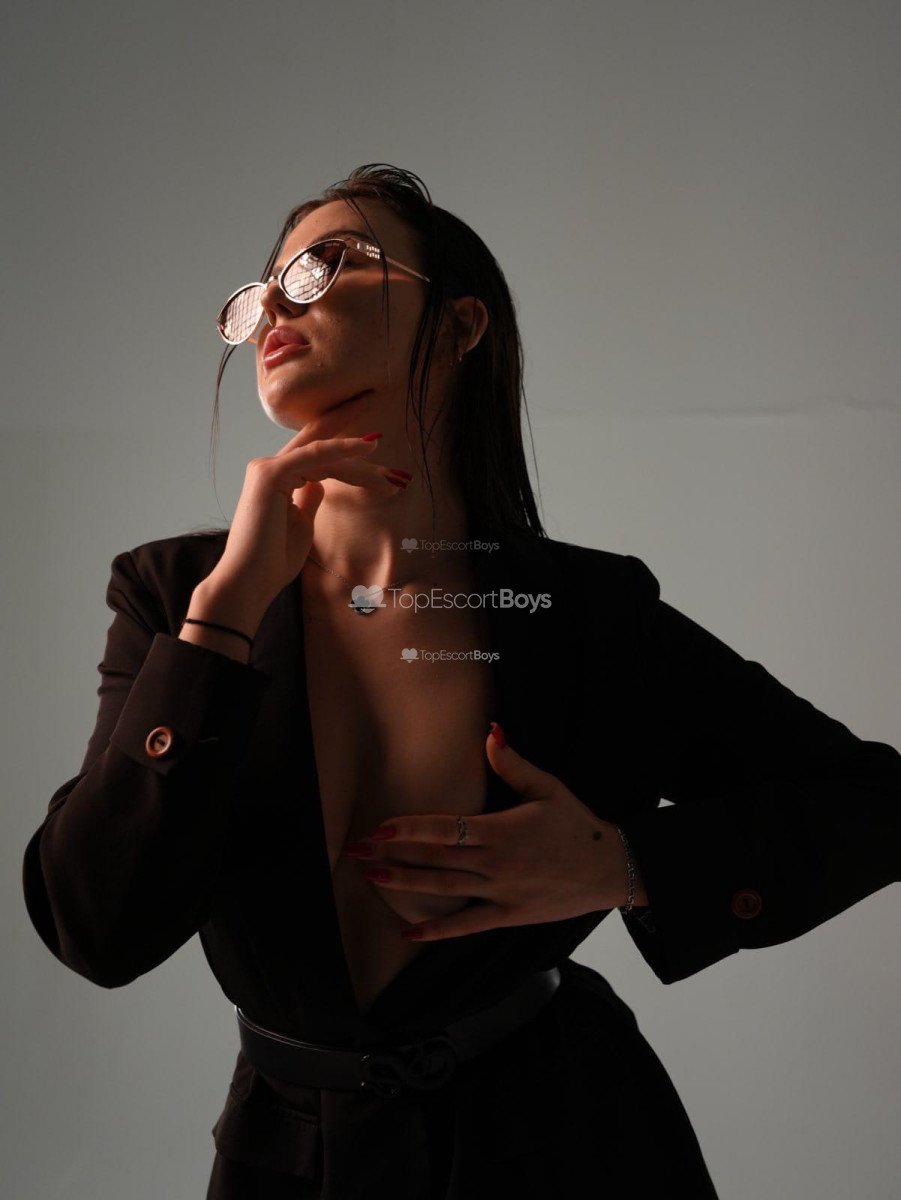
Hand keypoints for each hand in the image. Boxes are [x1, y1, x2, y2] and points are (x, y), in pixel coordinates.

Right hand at [204, 396, 408, 619]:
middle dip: (349, 421)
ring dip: (360, 455)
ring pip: (324, 452)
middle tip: (378, 402)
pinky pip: (315, 456)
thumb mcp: (300, 524)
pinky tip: (368, 446)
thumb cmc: (273, 560)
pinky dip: (342, 449)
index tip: (377, 444)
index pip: (317, 452)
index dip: (346, 444)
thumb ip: (309, 498)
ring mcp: (267, 468)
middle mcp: (270, 466)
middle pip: (319, 440)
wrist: (250, 582)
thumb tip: (321, 482)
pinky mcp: (270, 474)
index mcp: (277, 477)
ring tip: (390, 462)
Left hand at [343, 723, 648, 940]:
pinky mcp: (509, 915)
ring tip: (372, 879)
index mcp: (501, 831)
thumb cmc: (577, 824)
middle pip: (434, 860)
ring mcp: (500, 893)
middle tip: (356, 852)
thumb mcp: (548, 788)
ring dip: (405, 884)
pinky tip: (410, 933)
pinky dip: (437, 932)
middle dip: (392, 855)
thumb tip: (490, 732)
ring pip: (443, 890)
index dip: (408, 829)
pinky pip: (467, 926)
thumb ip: (512, 763)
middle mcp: (495, 864)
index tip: (378, 828)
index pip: (444, 829)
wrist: (610, 869)